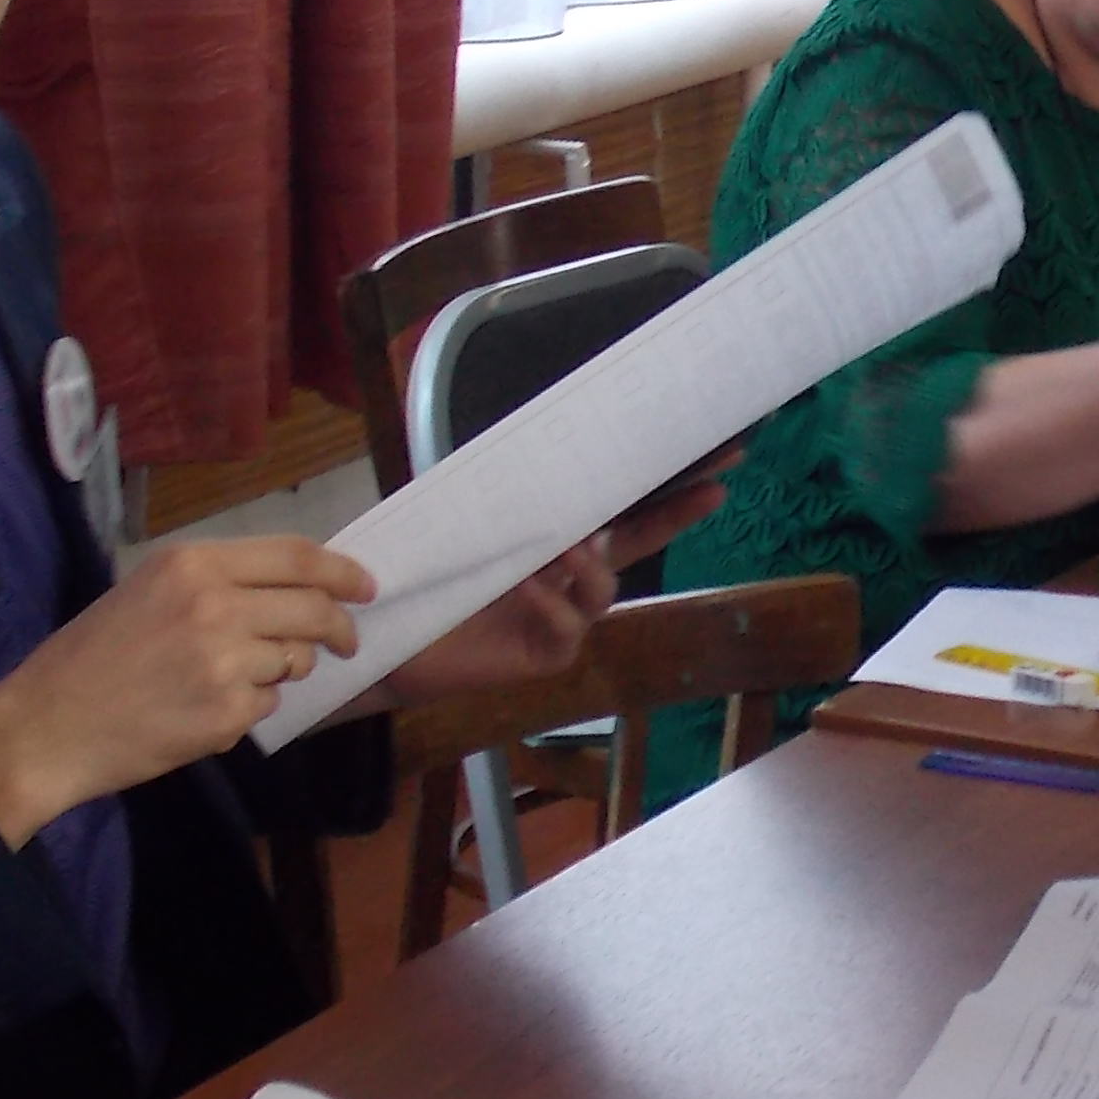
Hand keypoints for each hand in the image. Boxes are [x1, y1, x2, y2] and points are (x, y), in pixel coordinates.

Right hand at [0, 533, 376, 841]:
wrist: (47, 725)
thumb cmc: (91, 655)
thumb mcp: (147, 589)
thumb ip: (216, 582)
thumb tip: (291, 585)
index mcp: (193, 564)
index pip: (298, 557)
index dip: (343, 571)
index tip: (365, 587)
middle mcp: (215, 605)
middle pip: (313, 609)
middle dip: (339, 628)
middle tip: (344, 642)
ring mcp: (225, 662)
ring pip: (295, 661)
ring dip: (283, 671)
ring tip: (230, 678)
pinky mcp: (227, 714)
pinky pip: (268, 704)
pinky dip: (249, 708)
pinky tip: (203, 709)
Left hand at [369, 450, 736, 710]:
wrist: (384, 637)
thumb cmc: (425, 576)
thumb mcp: (463, 520)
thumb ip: (501, 492)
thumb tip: (534, 442)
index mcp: (554, 540)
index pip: (616, 505)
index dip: (658, 481)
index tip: (705, 450)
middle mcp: (569, 578)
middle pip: (637, 542)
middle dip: (677, 514)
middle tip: (713, 486)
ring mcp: (563, 619)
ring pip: (603, 588)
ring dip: (591, 566)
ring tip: (564, 549)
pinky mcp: (545, 655)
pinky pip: (568, 629)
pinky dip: (551, 604)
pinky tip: (525, 587)